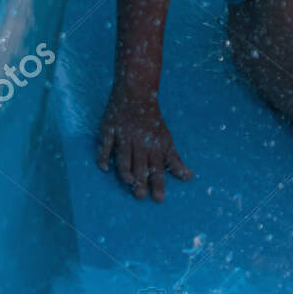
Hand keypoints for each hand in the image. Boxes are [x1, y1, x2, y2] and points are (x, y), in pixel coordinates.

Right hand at [96, 83, 193, 200]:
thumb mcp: (166, 140)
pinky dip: (103, 156)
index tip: (158, 199)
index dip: (159, 183)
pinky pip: (105, 144)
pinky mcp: (109, 129)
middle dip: (142, 181)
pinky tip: (104, 168)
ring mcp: (124, 135)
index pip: (158, 168)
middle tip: (141, 196)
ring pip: (124, 156)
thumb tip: (189, 177)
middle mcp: (140, 141)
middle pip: (141, 164)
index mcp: (155, 144)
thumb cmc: (152, 122)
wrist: (137, 94)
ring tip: (129, 183)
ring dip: (126, 170)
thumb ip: (174, 160)